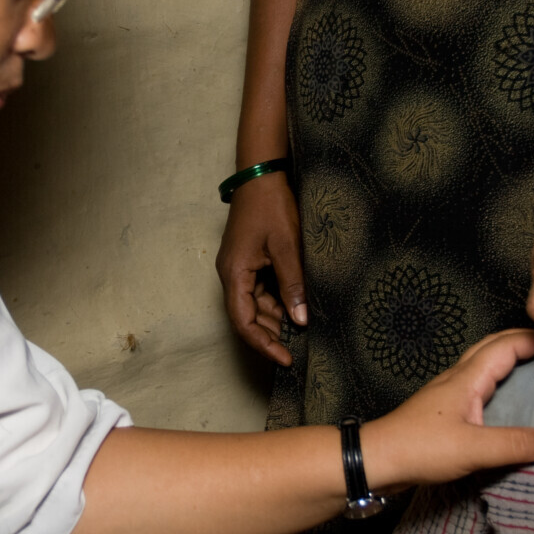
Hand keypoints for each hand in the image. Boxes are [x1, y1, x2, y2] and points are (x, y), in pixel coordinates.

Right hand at [215, 171, 304, 365]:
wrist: (261, 174)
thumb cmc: (271, 206)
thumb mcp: (287, 246)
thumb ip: (293, 284)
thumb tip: (301, 319)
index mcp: (234, 273)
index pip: (243, 322)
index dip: (263, 345)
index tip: (285, 359)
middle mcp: (231, 274)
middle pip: (247, 317)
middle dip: (271, 335)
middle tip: (299, 350)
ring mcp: (239, 267)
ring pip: (255, 305)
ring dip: (276, 319)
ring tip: (302, 331)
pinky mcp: (248, 260)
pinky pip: (260, 290)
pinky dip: (277, 302)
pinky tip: (296, 307)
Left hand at [364, 329, 533, 487]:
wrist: (377, 459)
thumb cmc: (420, 448)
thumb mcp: (472, 449)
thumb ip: (514, 444)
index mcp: (467, 378)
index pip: (506, 346)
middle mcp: (458, 378)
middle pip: (494, 347)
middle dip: (525, 342)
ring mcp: (449, 393)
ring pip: (485, 365)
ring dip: (511, 361)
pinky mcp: (445, 410)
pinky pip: (479, 386)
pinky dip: (500, 384)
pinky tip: (509, 404)